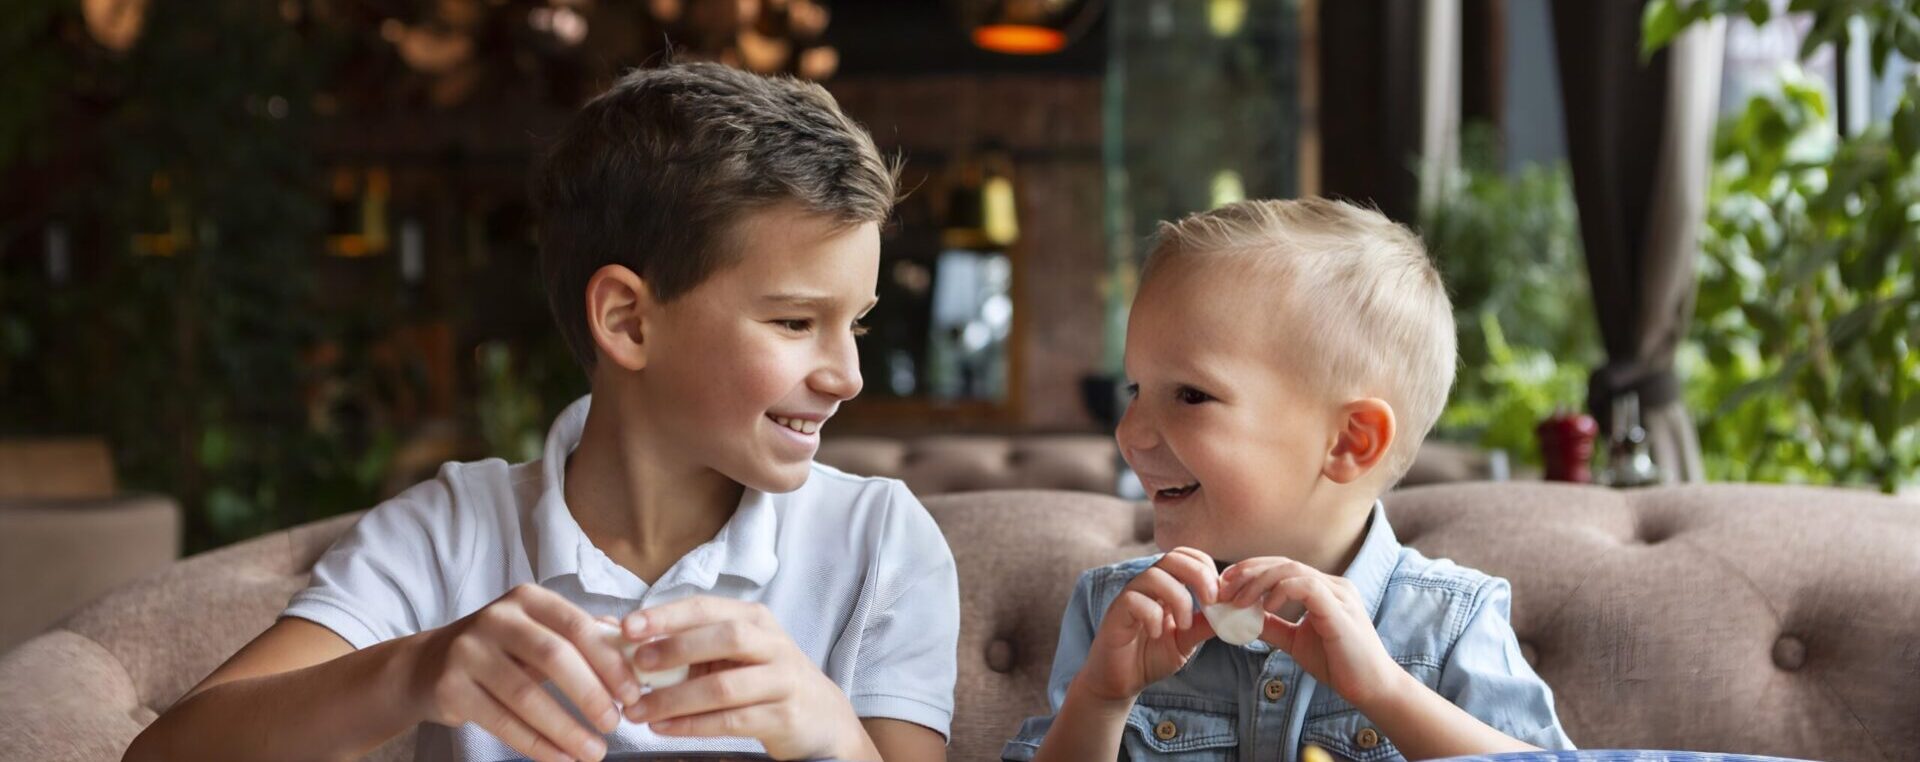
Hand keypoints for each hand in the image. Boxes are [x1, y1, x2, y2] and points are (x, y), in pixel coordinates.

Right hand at [405, 583, 641, 761]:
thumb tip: (636, 652)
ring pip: (526, 696)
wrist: (428, 666)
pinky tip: (561, 759)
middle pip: (553, 657)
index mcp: (527, 600)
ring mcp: (469, 652)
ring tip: (594, 752)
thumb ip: (583, 638)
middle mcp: (496, 619)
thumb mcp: (538, 633)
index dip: (609, 661)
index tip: (632, 693)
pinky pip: (502, 722)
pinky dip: (537, 745)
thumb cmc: (501, 650)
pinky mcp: (450, 688)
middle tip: (615, 724)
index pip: (576, 626)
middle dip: (590, 694)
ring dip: (566, 729)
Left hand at [617, 596, 874, 761]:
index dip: (666, 615)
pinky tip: (664, 728)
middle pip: (724, 637)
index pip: (706, 607)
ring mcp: (782, 680)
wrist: (820, 718)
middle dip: (675, 649)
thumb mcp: (732, 654)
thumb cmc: (762, 679)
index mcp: (754, 619)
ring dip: (675, 700)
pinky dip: (692, 726)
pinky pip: (732, 721)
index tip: (627, 626)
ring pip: (724, 686)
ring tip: (638, 711)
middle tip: (636, 666)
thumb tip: (616, 634)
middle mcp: (772, 643)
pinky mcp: (784, 716)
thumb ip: (684, 643)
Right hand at [1073, 547, 1219, 703]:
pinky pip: (1134, 600)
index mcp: (1166, 587)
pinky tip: (1156, 634)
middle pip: (1172, 557)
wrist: (1120, 682)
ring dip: (1178, 598)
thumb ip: (1203, 626)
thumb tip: (1231, 613)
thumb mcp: (1185, 642)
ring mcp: (1130, 597)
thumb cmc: (1150, 657)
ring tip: (1184, 625)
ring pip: (1154, 575)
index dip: (1206, 568)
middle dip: (1198, 575)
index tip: (1219, 596)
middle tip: (1211, 601)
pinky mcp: (1116, 613)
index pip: (1186, 557)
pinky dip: (1152, 615)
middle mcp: (1148, 586)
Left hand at [1218, 557, 1402, 706]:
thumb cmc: (1337, 663)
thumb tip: (1240, 617)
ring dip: (1259, 582)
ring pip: (1292, 570)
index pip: (1282, 566)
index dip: (1251, 571)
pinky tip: (1266, 606)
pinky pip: (1307, 587)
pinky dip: (1282, 590)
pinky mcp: (1341, 609)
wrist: (1370, 687)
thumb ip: (1272, 625)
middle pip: (1283, 563)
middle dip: (1248, 572)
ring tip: (1239, 600)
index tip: (1224, 586)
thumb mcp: (1295, 641)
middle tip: (1223, 588)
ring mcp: (1339, 594)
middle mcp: (1333, 585)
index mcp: (1324, 589)